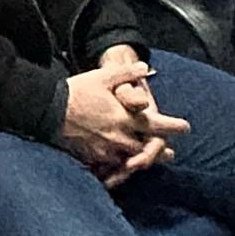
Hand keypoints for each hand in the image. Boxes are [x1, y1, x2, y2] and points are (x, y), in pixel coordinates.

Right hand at [58, 58, 187, 181]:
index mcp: (124, 117)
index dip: (173, 127)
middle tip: (171, 153)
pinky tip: (122, 166)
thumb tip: (146, 68)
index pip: (156, 125)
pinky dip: (119, 167)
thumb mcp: (103, 76)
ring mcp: (104, 149)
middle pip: (146, 150)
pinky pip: (110, 166)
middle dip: (159, 151)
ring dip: (140, 160)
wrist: (48, 109)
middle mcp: (118, 137)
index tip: (186, 128)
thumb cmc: (77, 91)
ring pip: (129, 160)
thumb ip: (126, 73)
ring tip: (147, 162)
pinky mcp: (91, 157)